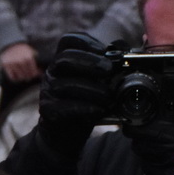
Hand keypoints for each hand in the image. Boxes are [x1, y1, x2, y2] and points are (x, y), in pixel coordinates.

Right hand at [0, 42, 42, 81]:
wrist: (11, 44)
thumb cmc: (22, 49)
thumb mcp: (31, 52)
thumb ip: (36, 61)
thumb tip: (40, 72)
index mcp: (28, 58)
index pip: (33, 72)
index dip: (35, 74)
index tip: (35, 74)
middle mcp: (20, 61)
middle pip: (27, 76)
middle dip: (29, 77)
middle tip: (29, 76)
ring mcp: (13, 64)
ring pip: (20, 77)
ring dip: (22, 77)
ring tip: (23, 75)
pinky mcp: (6, 65)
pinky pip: (12, 77)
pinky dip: (15, 78)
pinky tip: (17, 75)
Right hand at [38, 34, 115, 155]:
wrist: (66, 133)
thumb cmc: (84, 102)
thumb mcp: (97, 82)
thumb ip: (108, 67)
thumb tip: (126, 51)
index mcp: (63, 60)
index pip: (69, 41)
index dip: (87, 42)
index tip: (105, 50)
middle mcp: (52, 73)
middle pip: (65, 59)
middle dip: (90, 62)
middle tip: (109, 70)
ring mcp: (47, 91)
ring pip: (65, 84)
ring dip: (91, 89)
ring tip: (109, 97)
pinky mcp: (47, 110)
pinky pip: (62, 107)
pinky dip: (83, 108)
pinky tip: (98, 110)